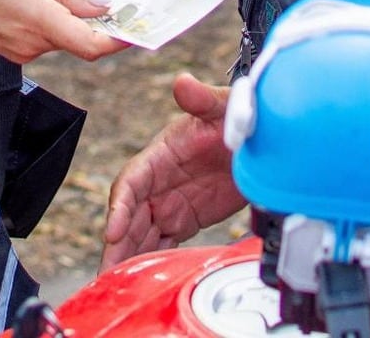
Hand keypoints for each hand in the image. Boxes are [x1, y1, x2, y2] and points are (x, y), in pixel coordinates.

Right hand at [0, 0, 125, 63]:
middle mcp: (33, 42)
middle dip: (99, 18)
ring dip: (73, 15)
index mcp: (37, 19)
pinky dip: (53, 18)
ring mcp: (22, 50)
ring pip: (63, 34)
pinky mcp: (13, 50)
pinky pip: (44, 34)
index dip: (120, 39)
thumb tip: (100, 6)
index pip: (90, 45)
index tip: (140, 26)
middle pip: (81, 37)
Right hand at [101, 74, 244, 267]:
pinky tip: (141, 281)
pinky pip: (161, 243)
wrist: (262, 140)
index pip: (131, 182)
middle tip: (107, 274)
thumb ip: (203, 98)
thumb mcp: (223, 106)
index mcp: (161, 155)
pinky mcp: (184, 219)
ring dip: (127, 258)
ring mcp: (170, 202)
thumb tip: (183, 83)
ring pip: (141, 235)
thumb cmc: (238, 115)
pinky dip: (149, 261)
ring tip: (115, 285)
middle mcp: (159, 182)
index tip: (113, 230)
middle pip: (129, 216)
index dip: (119, 207)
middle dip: (117, 244)